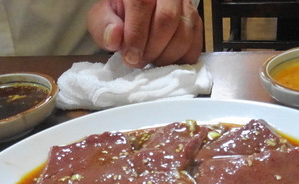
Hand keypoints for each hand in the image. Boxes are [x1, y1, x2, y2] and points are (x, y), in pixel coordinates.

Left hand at [87, 0, 202, 67]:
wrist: (136, 13)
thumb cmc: (119, 16)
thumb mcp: (102, 17)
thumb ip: (102, 25)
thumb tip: (114, 37)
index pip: (142, 3)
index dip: (137, 34)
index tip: (131, 57)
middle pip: (168, 18)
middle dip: (152, 48)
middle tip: (140, 61)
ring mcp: (185, 4)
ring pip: (185, 33)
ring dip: (166, 56)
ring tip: (151, 60)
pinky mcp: (196, 21)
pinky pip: (196, 44)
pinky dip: (181, 59)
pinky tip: (166, 61)